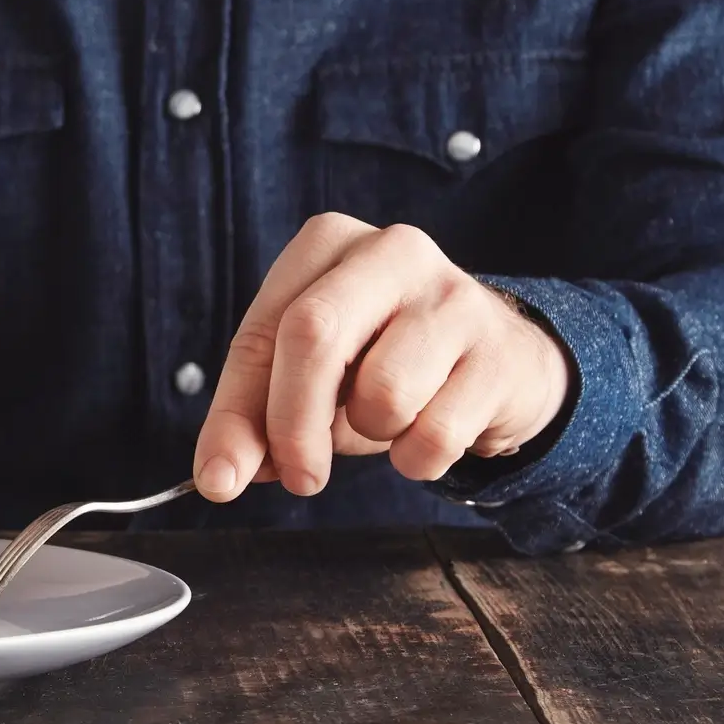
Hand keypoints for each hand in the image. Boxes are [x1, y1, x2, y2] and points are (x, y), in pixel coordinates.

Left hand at [192, 214, 569, 500]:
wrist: (503, 363)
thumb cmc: (387, 361)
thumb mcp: (314, 377)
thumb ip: (260, 419)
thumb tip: (223, 475)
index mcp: (328, 244)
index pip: (260, 332)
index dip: (233, 413)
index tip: (219, 478)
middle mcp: (391, 251)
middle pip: (314, 336)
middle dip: (293, 425)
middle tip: (299, 479)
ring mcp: (453, 295)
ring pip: (382, 392)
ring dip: (372, 433)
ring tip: (387, 418)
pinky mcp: (499, 351)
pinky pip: (436, 433)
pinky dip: (419, 458)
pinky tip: (431, 431)